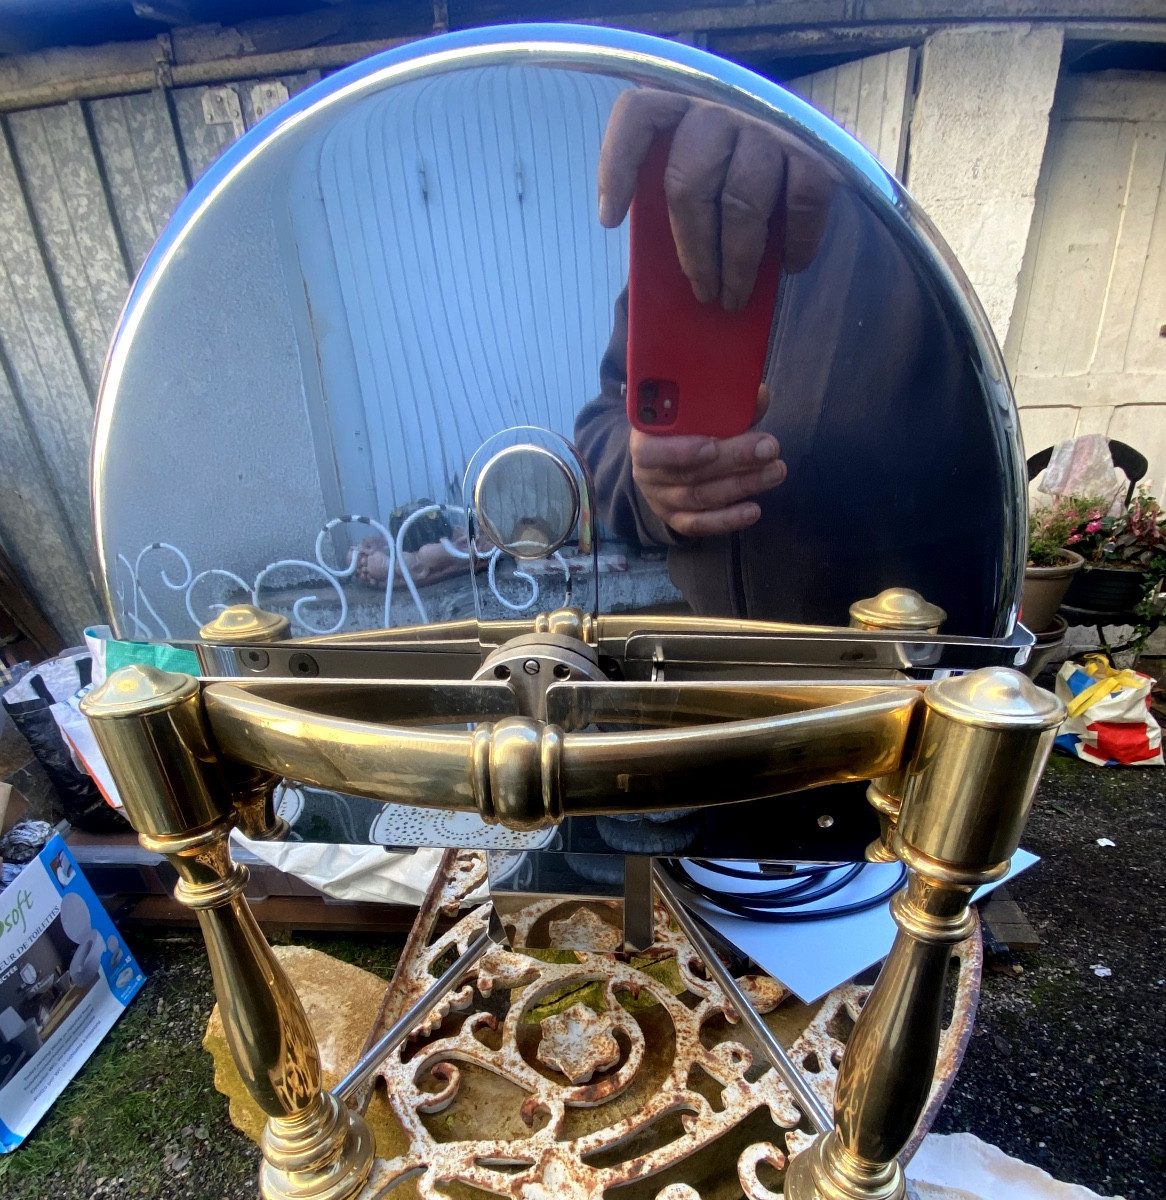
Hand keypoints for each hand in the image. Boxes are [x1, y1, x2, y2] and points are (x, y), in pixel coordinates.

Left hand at [599, 89, 831, 310]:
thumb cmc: (740, 162)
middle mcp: (722, 106)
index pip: (639, 115)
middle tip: (703, 293)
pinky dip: (798, 238)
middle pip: (690, 183)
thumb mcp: (702, 164)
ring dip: (738, 259)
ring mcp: (768, 123)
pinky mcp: (813, 143)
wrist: (812, 132)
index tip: (610, 219)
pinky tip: (790, 265)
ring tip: (734, 296)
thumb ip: (680, 193)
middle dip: (694, 250)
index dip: (618, 164)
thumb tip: (660, 274)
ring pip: (742, 199)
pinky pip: (803, 197)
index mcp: (682, 105)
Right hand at [631, 386, 784, 536]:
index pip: (650, 450)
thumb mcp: (697, 412)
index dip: (679, 451)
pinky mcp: (676, 519)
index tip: (712, 446)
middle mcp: (647, 472)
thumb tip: (758, 396)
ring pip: (700, 497)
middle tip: (769, 448)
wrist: (665, 460)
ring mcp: (661, 499)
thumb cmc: (685, 428)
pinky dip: (728, 519)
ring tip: (775, 471)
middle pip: (688, 472)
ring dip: (742, 485)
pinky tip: (754, 510)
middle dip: (733, 459)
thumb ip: (725, 405)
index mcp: (645, 437)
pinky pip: (700, 524)